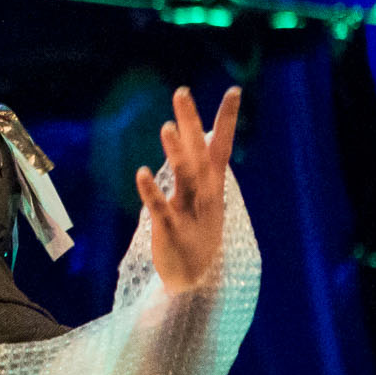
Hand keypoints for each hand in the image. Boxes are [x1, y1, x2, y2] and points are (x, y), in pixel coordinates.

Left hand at [137, 86, 241, 293]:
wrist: (198, 284)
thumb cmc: (199, 236)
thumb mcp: (207, 200)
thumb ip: (201, 168)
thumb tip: (200, 137)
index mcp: (213, 185)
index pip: (222, 146)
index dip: (227, 119)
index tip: (234, 90)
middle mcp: (204, 195)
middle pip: (199, 153)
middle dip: (191, 123)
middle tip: (182, 92)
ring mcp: (189, 212)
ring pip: (184, 178)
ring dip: (176, 153)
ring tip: (167, 127)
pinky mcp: (170, 231)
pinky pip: (161, 209)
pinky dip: (152, 192)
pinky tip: (141, 173)